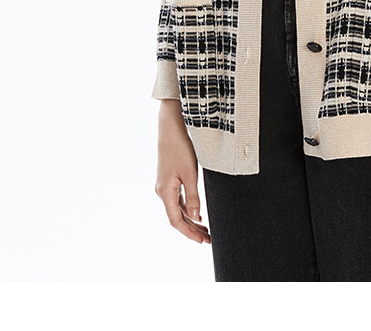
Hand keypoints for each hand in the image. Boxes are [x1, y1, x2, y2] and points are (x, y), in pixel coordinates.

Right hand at [155, 99, 210, 243]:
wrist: (170, 129)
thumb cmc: (181, 148)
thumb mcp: (190, 173)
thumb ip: (192, 197)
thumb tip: (195, 218)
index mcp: (165, 192)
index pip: (176, 221)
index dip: (189, 233)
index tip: (202, 241)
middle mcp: (162, 192)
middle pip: (177, 217)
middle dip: (192, 229)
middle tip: (208, 238)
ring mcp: (164, 186)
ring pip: (177, 210)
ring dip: (191, 220)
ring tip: (206, 229)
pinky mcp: (168, 180)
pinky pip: (177, 201)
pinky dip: (187, 209)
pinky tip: (197, 214)